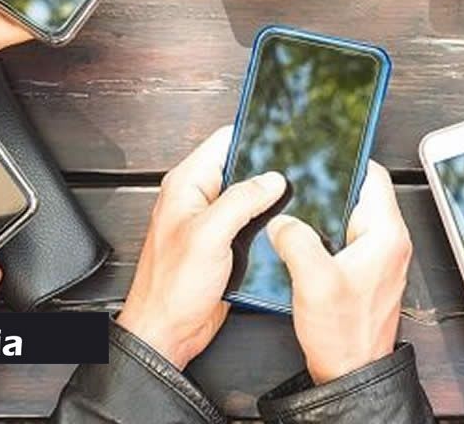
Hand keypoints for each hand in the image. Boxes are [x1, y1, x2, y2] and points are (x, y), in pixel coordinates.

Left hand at [118, 127, 286, 368]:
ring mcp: (212, 222)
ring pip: (250, 197)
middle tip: (296, 172)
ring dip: (269, 200)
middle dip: (268, 169)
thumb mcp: (208, 235)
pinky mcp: (225, 244)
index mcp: (186, 185)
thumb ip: (241, 200)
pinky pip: (251, 223)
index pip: (224, 141)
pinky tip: (282, 226)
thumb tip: (271, 179)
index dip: (253, 133)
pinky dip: (267, 223)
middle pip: (241, 167)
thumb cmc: (171, 288)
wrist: (168, 332)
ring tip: (294, 199)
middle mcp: (198, 199)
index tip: (281, 132)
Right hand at [267, 161, 410, 383]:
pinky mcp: (368, 272)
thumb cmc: (343, 334)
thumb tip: (282, 220)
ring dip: (327, 212)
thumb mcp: (313, 280)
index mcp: (387, 234)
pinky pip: (348, 238)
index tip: (323, 151)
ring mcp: (381, 257)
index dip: (348, 160)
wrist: (351, 373)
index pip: (375, 176)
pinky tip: (304, 239)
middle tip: (301, 180)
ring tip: (298, 209)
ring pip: (352, 216)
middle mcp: (390, 242)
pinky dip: (328, 233)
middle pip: (362, 194)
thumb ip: (296, 240)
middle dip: (332, 186)